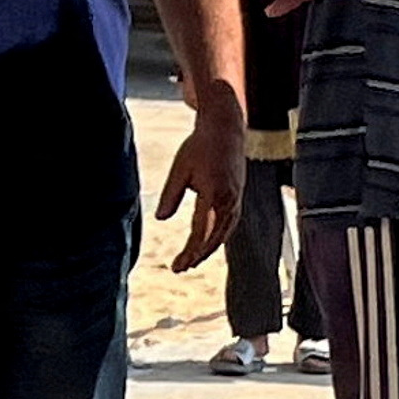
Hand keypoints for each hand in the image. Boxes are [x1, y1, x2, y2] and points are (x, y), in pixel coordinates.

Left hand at [156, 113, 240, 271]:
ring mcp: (236, 200)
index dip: (189, 252)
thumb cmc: (200, 147)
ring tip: (192, 260)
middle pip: (214, 238)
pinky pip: (229, 224)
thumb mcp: (180, 169)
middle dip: (198, 255)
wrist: (226, 130)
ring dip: (208, 249)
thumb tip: (161, 219)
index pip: (200, 232)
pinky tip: (208, 242)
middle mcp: (229, 201)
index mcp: (213, 195)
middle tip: (180, 268)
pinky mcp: (237, 197)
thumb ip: (170, 195)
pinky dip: (218, 237)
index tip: (178, 266)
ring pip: (224, 234)